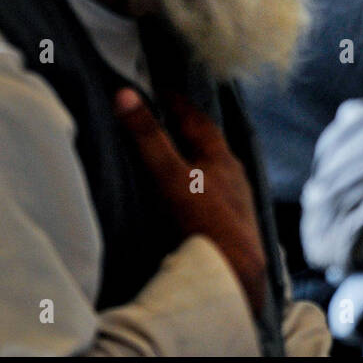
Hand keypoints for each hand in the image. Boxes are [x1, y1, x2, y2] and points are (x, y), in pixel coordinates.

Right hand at [115, 88, 267, 314]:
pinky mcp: (236, 222)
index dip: (179, 104)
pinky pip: (217, 192)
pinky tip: (197, 195)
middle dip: (190, 129)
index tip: (164, 91)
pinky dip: (203, 184)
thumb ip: (148, 138)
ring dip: (198, 157)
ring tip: (181, 152)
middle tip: (171, 117)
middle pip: (210, 143)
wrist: (237, 271)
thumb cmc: (206, 220)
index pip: (198, 120)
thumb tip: (124, 95)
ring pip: (217, 168)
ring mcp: (238, 198)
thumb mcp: (171, 176)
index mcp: (222, 157)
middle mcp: (234, 173)